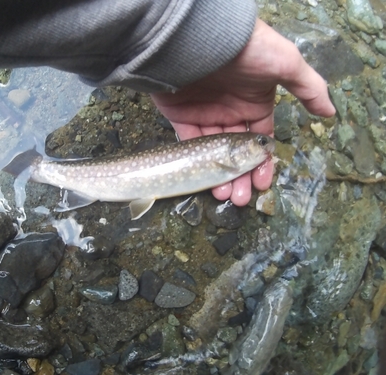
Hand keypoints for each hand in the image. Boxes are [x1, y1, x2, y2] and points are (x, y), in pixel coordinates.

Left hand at [151, 19, 334, 205]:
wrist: (203, 39)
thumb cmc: (248, 51)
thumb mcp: (286, 65)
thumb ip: (309, 89)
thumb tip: (330, 113)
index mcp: (254, 104)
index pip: (260, 140)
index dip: (262, 163)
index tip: (263, 183)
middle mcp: (230, 112)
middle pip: (236, 153)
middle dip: (240, 177)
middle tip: (242, 198)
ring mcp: (205, 115)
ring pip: (214, 154)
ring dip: (221, 177)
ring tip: (226, 196)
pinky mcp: (181, 117)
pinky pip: (190, 144)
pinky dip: (198, 164)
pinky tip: (207, 182)